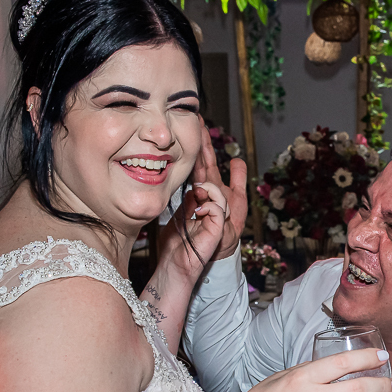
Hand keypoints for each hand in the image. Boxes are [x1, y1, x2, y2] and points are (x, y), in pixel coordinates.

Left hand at [156, 120, 248, 283]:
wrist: (178, 268)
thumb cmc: (174, 243)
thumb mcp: (172, 211)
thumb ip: (179, 194)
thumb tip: (175, 173)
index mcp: (199, 196)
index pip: (201, 166)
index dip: (200, 147)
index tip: (195, 124)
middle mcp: (210, 202)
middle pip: (211, 169)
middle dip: (206, 149)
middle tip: (200, 127)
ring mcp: (216, 214)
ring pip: (217, 189)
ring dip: (206, 184)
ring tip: (196, 187)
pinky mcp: (218, 228)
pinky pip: (217, 209)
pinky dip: (207, 205)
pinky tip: (198, 208)